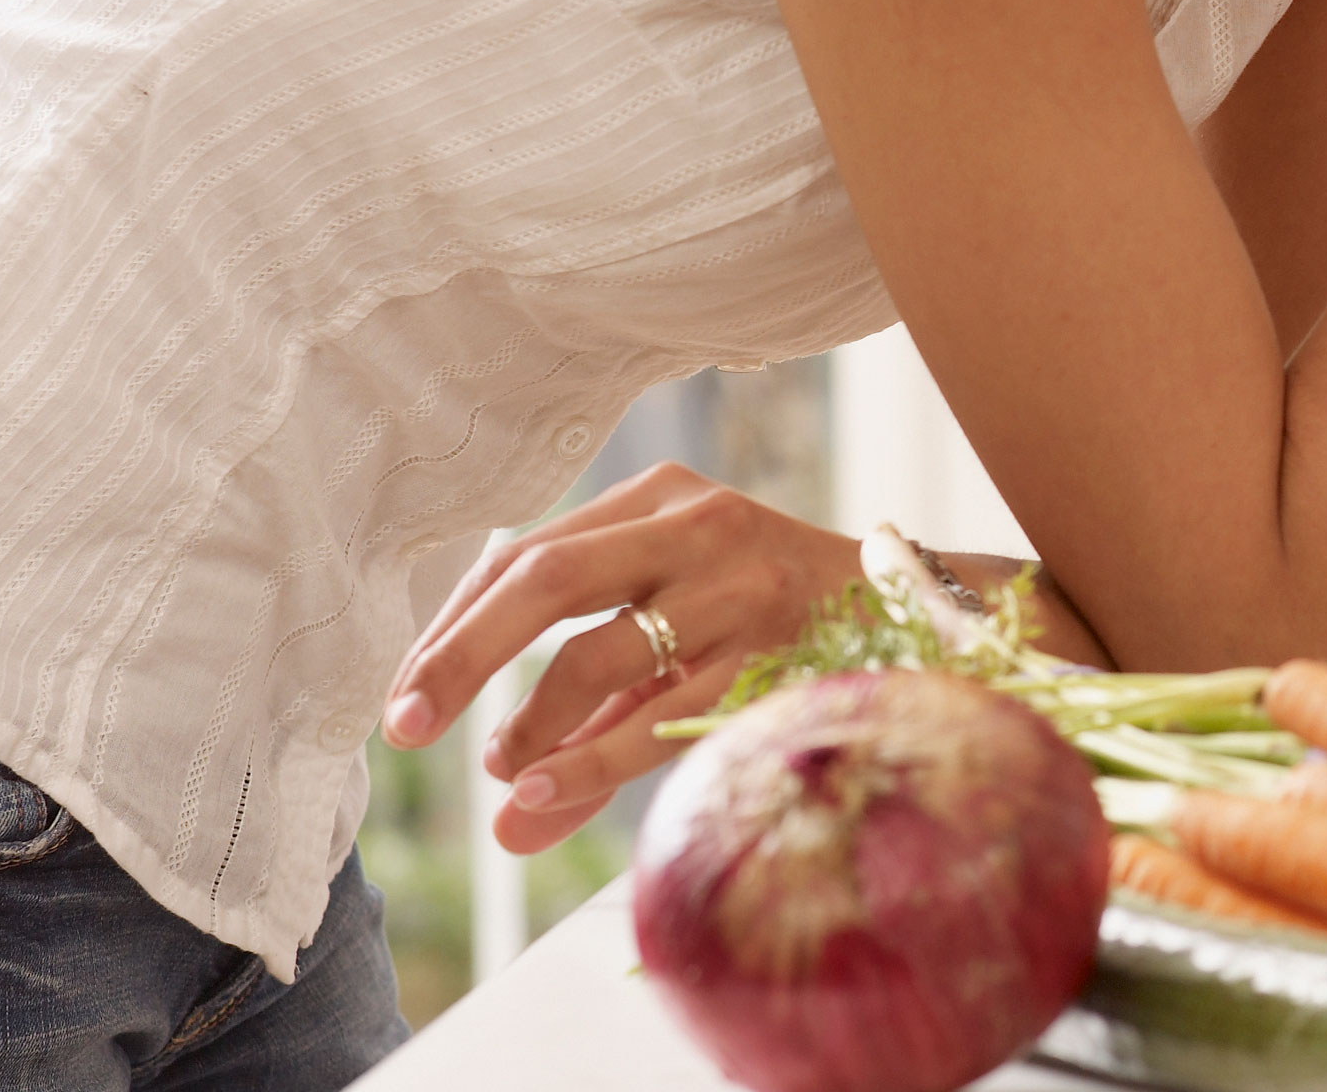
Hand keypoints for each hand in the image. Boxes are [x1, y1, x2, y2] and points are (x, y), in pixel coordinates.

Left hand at [379, 463, 860, 854]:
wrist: (924, 616)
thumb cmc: (780, 629)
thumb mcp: (677, 652)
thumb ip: (590, 730)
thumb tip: (506, 825)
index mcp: (658, 499)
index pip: (526, 553)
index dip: (453, 628)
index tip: (404, 698)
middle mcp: (693, 522)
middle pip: (542, 575)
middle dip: (458, 656)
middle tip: (403, 726)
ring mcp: (737, 582)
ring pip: (600, 649)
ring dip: (530, 720)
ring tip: (503, 774)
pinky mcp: (773, 646)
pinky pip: (661, 711)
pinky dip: (592, 757)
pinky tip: (547, 791)